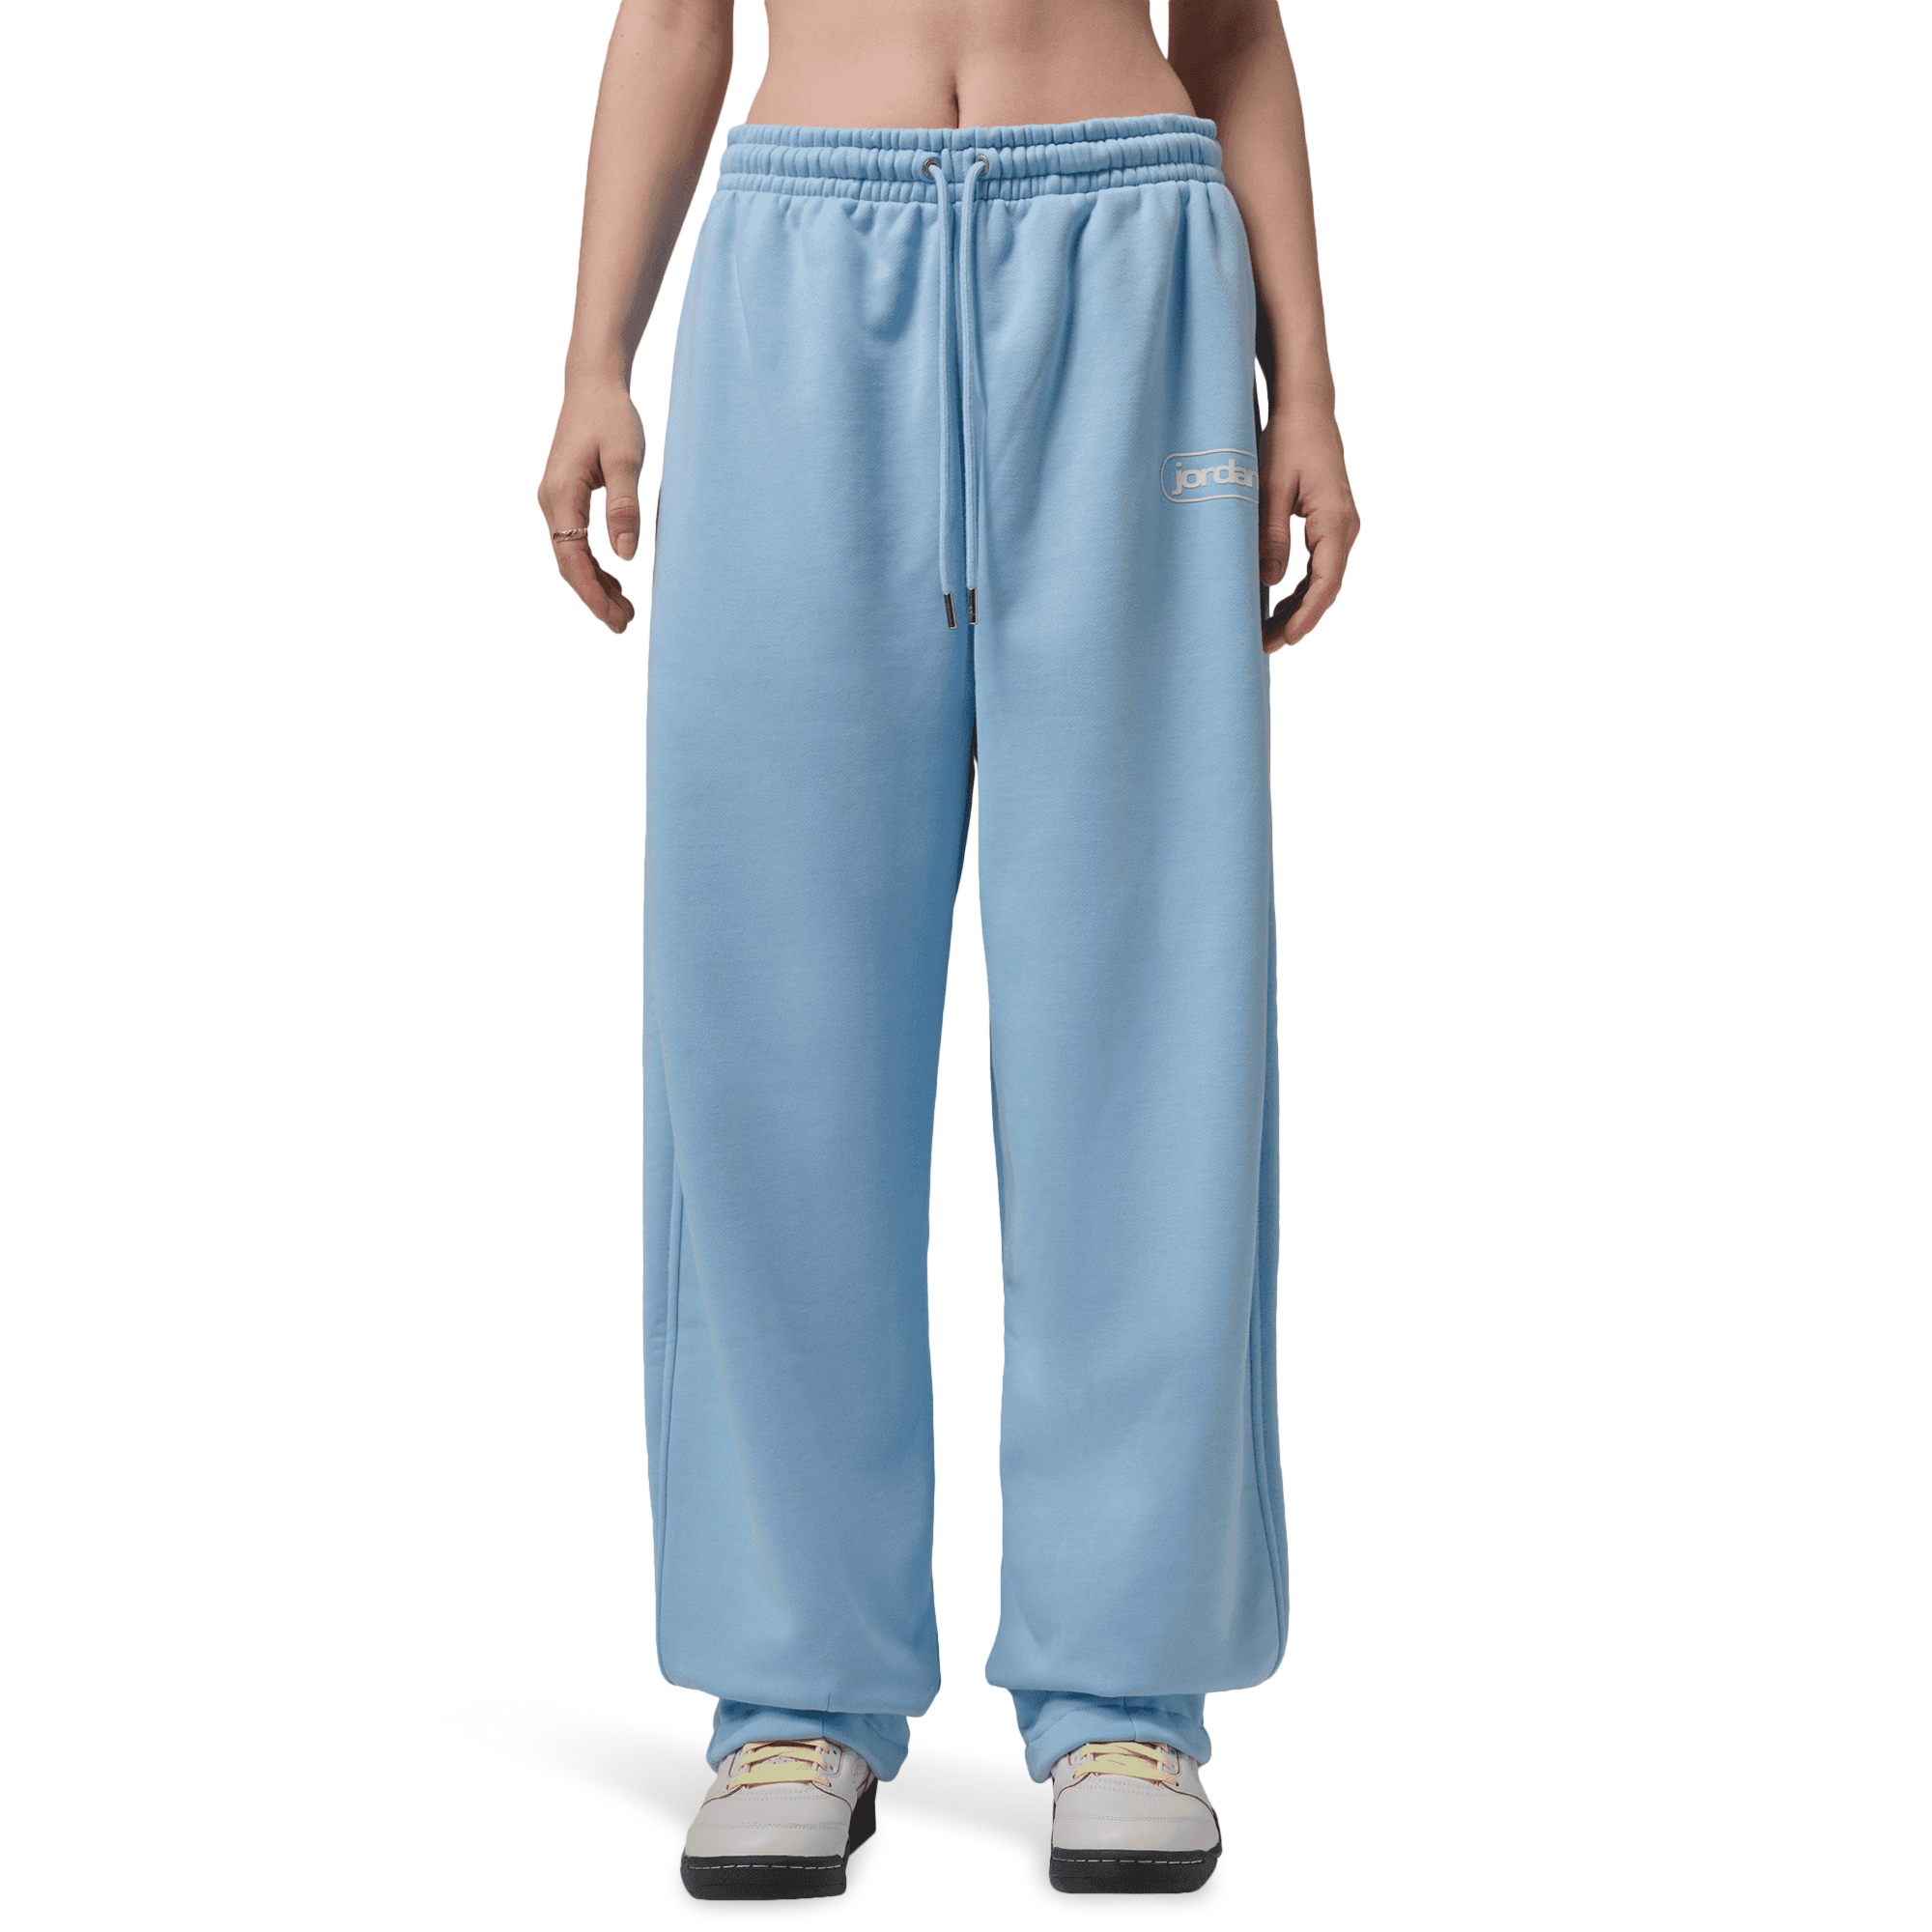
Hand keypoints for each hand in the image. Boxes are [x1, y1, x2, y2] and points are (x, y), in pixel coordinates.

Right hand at [539, 377, 646, 634]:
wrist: (594, 386)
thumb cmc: (609, 415)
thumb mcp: (625, 459)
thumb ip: (624, 507)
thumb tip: (625, 552)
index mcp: (561, 494)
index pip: (572, 556)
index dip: (591, 591)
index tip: (611, 615)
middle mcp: (552, 500)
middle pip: (569, 562)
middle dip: (594, 595)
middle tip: (624, 620)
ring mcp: (557, 500)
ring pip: (572, 555)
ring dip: (595, 583)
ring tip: (622, 607)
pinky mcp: (567, 499)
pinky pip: (576, 541)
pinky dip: (594, 564)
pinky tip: (613, 580)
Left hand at [1258, 402, 1360, 651]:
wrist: (1306, 410)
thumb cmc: (1289, 439)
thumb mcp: (1269, 487)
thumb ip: (1270, 534)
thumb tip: (1270, 580)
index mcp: (1334, 517)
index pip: (1325, 578)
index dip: (1308, 613)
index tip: (1289, 636)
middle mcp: (1344, 525)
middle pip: (1326, 586)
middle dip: (1300, 619)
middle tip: (1267, 643)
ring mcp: (1340, 526)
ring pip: (1323, 578)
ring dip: (1300, 606)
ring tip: (1270, 631)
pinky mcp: (1330, 524)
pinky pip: (1320, 565)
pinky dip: (1302, 588)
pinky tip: (1282, 604)